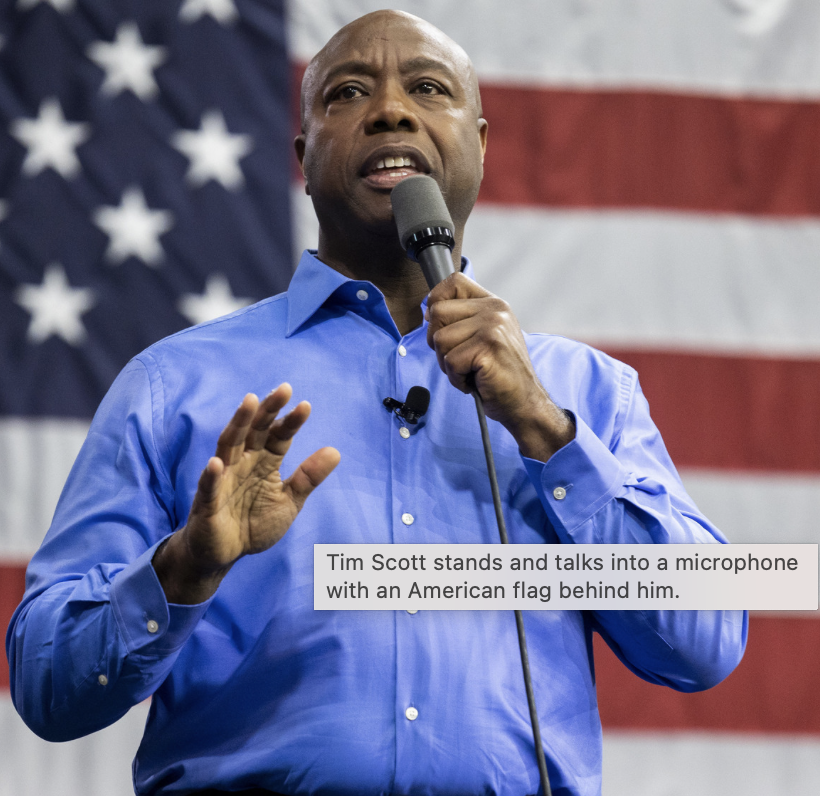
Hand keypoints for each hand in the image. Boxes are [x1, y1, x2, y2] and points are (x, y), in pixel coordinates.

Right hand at [153, 384, 339, 602]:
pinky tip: (217, 463)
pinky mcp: (207, 502)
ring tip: (249, 402)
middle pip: (255, 431)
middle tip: (283, 389)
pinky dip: (212, 474)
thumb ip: (308, 478)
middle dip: (268, 410)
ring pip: (229, 445)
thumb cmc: (253, 524)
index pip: (279, 436)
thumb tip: (335, 451)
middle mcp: (243, 463)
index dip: (291, 422)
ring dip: (239, 424)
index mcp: (264, 463)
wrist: (223, 555)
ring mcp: (223, 479)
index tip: (305, 406)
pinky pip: (209, 486)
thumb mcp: (289, 501)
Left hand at [425, 273, 573, 460]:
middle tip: (461, 359)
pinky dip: (457, 378)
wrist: (524, 401)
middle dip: (439, 342)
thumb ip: (461, 320)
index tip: (441, 324)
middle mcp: (495, 310)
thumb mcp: (484, 336)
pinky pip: (450, 361)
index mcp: (493, 303)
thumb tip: (427, 312)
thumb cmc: (499, 373)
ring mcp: (492, 328)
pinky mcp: (488, 349)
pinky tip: (475, 381)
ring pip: (440, 340)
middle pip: (437, 313)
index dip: (436, 300)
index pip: (454, 281)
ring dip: (448, 364)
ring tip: (471, 371)